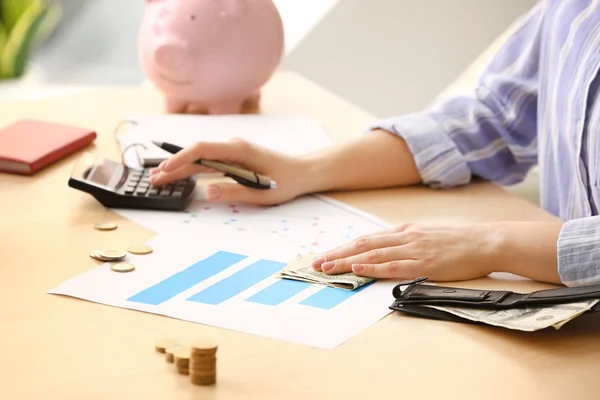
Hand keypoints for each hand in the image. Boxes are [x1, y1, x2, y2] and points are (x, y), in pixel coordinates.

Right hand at [150, 138, 308, 204]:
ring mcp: (233, 151)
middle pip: (197, 154)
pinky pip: (209, 162)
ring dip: (181, 167)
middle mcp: (234, 147)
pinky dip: (193, 169)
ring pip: (201, 158)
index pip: (203, 149)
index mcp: (240, 150)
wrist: (303, 171)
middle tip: (153, 179)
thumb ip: (234, 191)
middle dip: (174, 166)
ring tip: (160, 178)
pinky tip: (180, 175)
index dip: (182, 158)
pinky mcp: (234, 158)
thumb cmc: (287, 180)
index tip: (166, 169)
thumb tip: (206, 192)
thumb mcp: (262, 192)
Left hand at [311, 223, 499, 280]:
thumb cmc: (457, 243)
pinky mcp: (424, 263)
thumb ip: (404, 242)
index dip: (343, 247)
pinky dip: (372, 267)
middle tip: (316, 263)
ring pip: (372, 254)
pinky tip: (357, 268)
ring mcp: (413, 249)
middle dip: (337, 254)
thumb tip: (383, 251)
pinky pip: (392, 266)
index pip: (366, 239)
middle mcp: (404, 237)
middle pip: (362, 245)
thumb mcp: (426, 236)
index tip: (325, 255)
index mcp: (403, 231)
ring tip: (328, 267)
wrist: (485, 242)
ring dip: (347, 261)